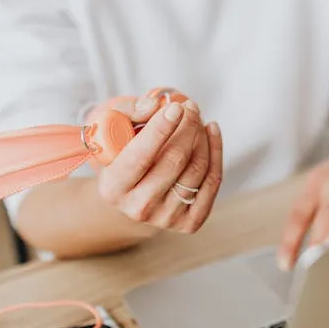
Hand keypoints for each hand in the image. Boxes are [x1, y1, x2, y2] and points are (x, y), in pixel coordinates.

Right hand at [96, 94, 222, 232]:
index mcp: (113, 188)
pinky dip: (216, 151)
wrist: (132, 192)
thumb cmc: (121, 154)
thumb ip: (129, 111)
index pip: (141, 156)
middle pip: (175, 160)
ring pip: (197, 168)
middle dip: (187, 126)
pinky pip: (212, 181)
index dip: (161, 129)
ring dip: (202, 136)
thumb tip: (156, 105)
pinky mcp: (190, 222)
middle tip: (190, 106)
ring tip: (197, 118)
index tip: (176, 106)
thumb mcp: (112, 129)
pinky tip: (211, 132)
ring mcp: (166, 218)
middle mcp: (138, 208)